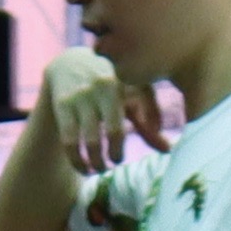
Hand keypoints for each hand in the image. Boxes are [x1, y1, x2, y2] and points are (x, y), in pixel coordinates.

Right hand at [41, 48, 164, 175]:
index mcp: (127, 82)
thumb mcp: (131, 93)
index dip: (126, 145)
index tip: (119, 158)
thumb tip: (167, 150)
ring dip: (95, 162)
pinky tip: (82, 167)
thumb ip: (148, 119)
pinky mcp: (63, 104)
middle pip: (113, 132)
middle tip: (112, 164)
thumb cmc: (110, 82)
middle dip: (112, 156)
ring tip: (98, 169)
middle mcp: (104, 86)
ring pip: (89, 140)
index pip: (139, 117)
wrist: (69, 62)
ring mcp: (82, 95)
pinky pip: (69, 140)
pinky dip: (76, 160)